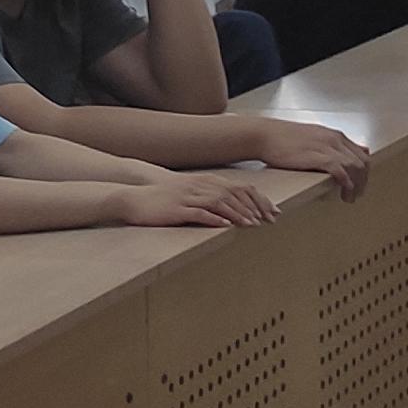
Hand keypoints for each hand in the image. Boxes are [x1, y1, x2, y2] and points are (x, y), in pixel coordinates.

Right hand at [120, 177, 275, 229]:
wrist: (135, 196)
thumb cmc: (163, 197)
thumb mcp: (190, 192)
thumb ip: (210, 196)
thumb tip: (232, 210)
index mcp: (205, 181)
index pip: (239, 187)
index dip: (258, 199)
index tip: (273, 211)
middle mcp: (199, 186)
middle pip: (233, 194)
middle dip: (254, 207)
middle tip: (270, 220)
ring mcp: (188, 196)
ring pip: (219, 203)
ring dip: (238, 214)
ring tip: (253, 225)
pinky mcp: (176, 209)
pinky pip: (198, 213)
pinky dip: (214, 219)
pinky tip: (226, 226)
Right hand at [252, 119, 370, 198]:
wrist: (265, 135)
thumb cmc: (284, 139)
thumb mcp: (313, 138)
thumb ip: (329, 146)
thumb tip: (340, 157)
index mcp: (335, 135)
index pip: (362, 154)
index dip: (364, 173)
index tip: (359, 185)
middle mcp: (335, 139)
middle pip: (363, 162)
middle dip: (363, 181)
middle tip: (356, 195)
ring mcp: (327, 147)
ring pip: (355, 167)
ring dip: (356, 186)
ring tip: (349, 198)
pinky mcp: (317, 156)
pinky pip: (340, 170)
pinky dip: (346, 182)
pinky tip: (343, 191)